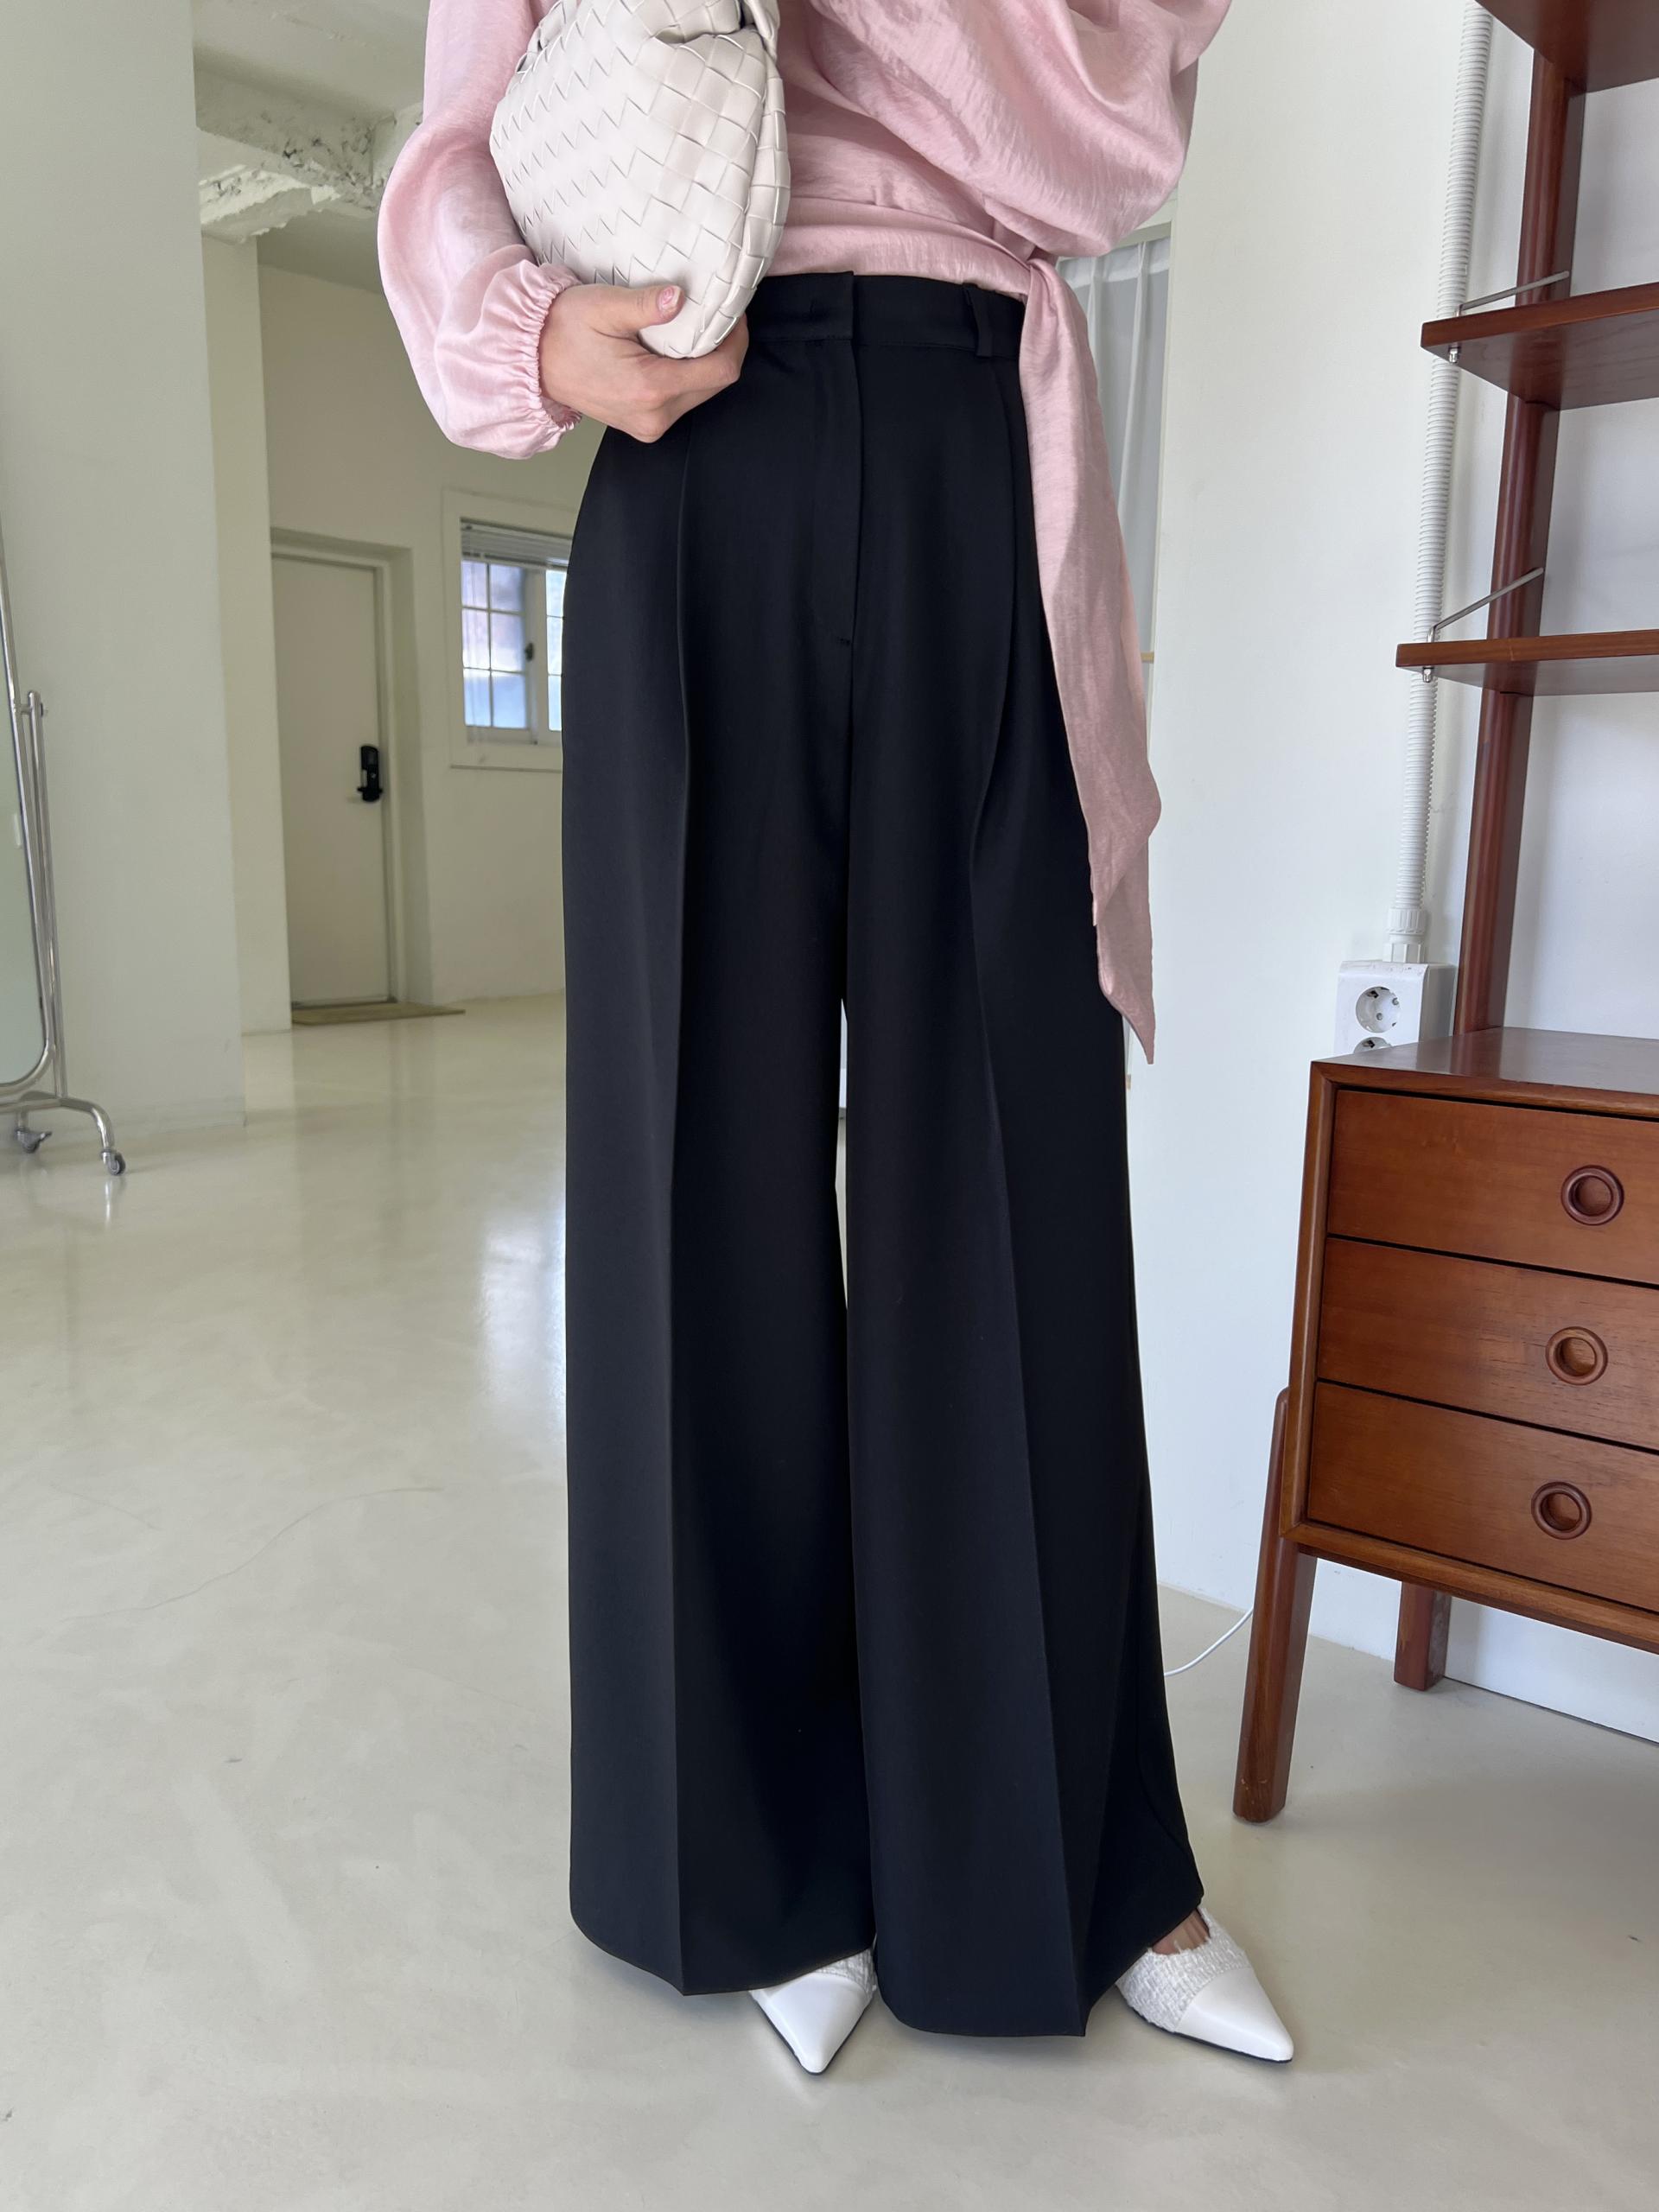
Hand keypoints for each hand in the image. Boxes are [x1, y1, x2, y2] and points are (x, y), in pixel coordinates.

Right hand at [540, 282, 747, 442]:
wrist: (531, 361)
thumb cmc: (562, 330)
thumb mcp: (604, 306)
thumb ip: (646, 304)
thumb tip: (680, 298)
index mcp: (650, 388)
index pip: (721, 371)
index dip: (737, 340)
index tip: (734, 313)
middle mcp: (655, 416)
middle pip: (716, 384)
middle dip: (724, 349)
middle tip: (717, 315)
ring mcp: (650, 426)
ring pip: (702, 394)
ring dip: (706, 363)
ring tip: (696, 330)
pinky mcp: (644, 426)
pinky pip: (683, 401)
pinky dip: (688, 375)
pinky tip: (676, 352)